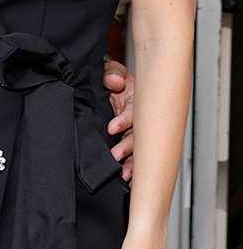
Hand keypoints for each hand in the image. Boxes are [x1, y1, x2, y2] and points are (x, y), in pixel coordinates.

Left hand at [103, 58, 134, 181]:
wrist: (110, 85)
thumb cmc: (113, 78)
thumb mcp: (111, 71)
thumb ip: (111, 73)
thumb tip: (115, 81)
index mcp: (136, 100)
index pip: (133, 112)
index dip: (124, 120)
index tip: (112, 128)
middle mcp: (137, 117)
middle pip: (137, 134)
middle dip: (129, 147)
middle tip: (117, 155)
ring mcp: (133, 129)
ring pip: (137, 147)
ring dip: (132, 161)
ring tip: (125, 173)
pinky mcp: (127, 138)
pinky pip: (133, 154)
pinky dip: (132, 166)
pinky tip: (129, 177)